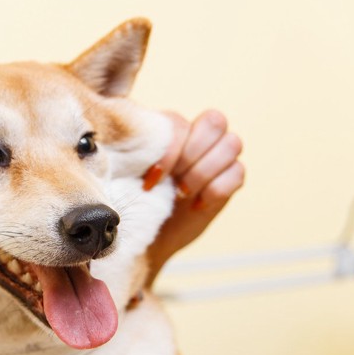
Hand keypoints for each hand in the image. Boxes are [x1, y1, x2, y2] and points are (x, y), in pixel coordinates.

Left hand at [144, 110, 244, 287]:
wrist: (151, 232)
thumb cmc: (137, 197)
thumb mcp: (131, 173)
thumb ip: (134, 152)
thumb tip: (116, 143)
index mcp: (173, 127)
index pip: (181, 123)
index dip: (169, 152)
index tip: (152, 179)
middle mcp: (200, 134)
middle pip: (215, 122)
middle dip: (191, 156)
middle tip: (174, 182)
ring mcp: (220, 155)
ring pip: (231, 143)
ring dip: (204, 172)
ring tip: (182, 192)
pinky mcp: (232, 177)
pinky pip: (238, 173)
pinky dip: (215, 190)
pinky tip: (195, 205)